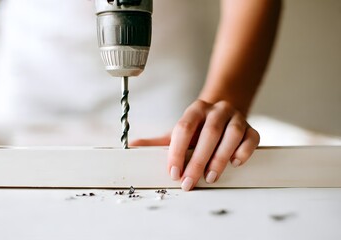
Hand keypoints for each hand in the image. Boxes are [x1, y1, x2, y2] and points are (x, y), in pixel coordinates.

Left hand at [131, 99, 259, 190]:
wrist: (225, 109)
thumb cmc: (199, 126)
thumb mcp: (179, 131)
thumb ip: (158, 141)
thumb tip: (132, 146)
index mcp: (196, 110)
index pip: (184, 128)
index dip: (177, 151)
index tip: (173, 172)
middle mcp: (216, 111)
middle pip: (209, 133)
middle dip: (198, 160)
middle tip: (190, 182)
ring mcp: (236, 117)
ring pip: (232, 134)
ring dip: (221, 157)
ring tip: (211, 177)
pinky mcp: (251, 128)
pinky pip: (252, 137)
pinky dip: (244, 151)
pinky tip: (235, 163)